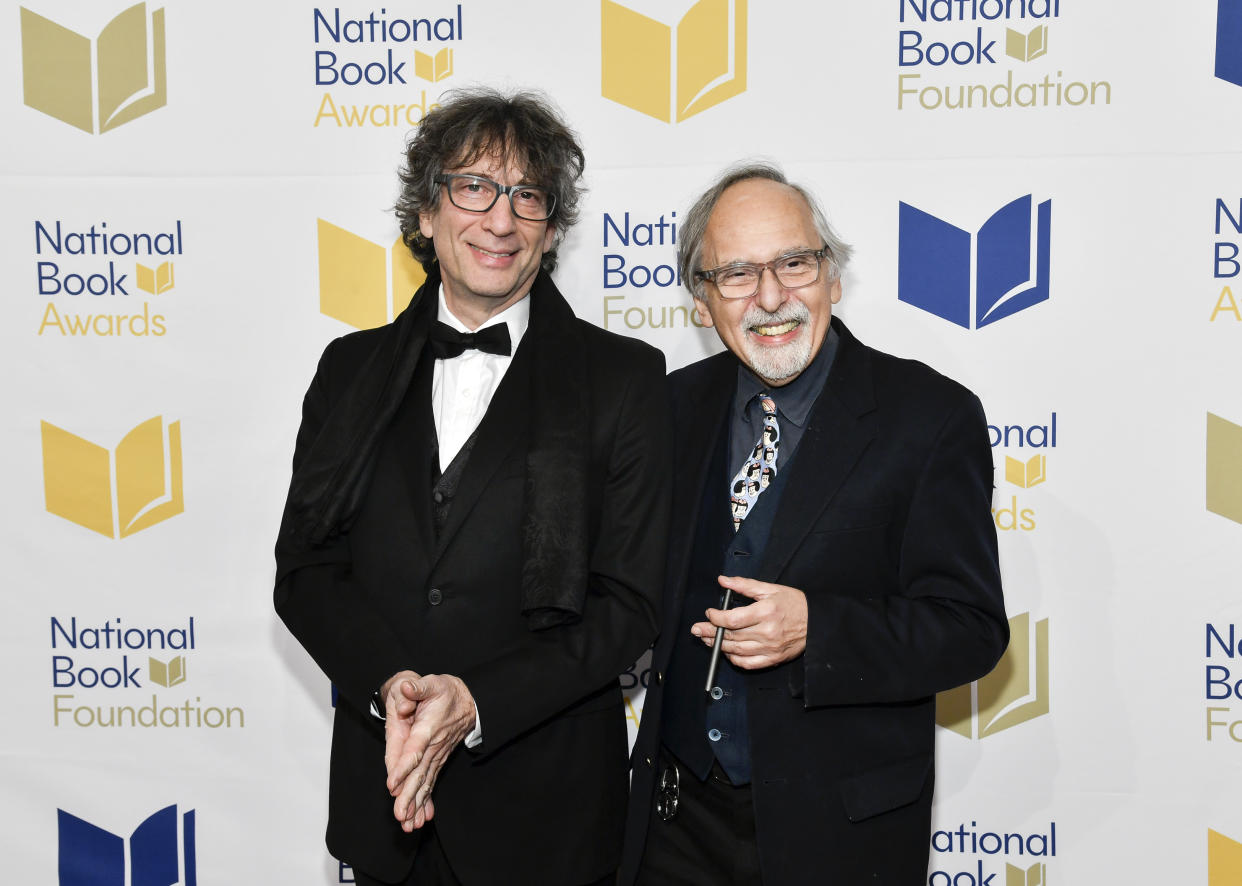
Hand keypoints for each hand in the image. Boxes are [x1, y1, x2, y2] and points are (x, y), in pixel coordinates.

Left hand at [385, 674, 475, 831]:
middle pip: (419, 774)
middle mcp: (434, 746)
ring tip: (408, 824)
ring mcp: (437, 756)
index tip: (392, 785)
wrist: (469, 702)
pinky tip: (421, 818)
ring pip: (425, 783)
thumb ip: (419, 687)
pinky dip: (426, 801)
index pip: (415, 750)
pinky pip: (430, 783)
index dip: (403, 768)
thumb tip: (406, 688)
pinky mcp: (437, 761)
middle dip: (409, 796)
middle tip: (400, 815)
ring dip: (416, 804)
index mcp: (429, 728)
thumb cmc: (447, 691)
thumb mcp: (434, 682)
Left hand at [691, 576, 807, 668]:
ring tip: (706, 639)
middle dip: (710, 632)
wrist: (816, 623)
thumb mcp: (770, 589)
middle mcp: (767, 632)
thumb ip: (744, 585)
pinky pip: (748, 663)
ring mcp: (770, 648)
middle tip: (697, 629)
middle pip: (731, 636)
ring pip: (737, 650)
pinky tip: (727, 652)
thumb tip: (723, 580)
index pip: (733, 619)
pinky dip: (734, 659)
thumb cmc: (794, 604)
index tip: (710, 613)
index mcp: (766, 612)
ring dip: (718, 646)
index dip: (717, 617)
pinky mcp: (772, 659)